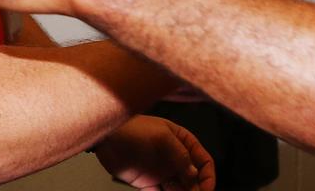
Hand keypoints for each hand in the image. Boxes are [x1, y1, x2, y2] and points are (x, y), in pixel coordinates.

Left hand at [93, 116, 214, 190]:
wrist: (107, 137)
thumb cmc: (134, 129)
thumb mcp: (162, 137)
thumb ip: (180, 155)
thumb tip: (194, 174)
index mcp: (182, 142)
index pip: (203, 161)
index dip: (208, 176)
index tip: (207, 190)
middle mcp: (175, 158)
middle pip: (194, 179)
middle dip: (198, 190)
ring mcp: (162, 171)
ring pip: (180, 189)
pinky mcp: (148, 182)